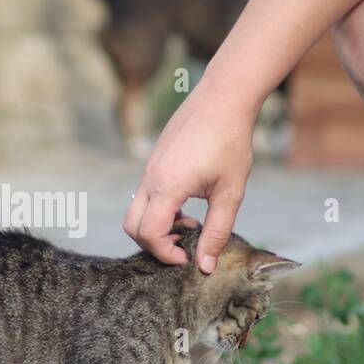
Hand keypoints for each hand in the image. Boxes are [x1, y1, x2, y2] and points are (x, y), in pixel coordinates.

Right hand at [123, 83, 254, 270]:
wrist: (223, 98)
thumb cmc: (231, 141)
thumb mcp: (230, 191)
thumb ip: (217, 231)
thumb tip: (204, 266)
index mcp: (168, 186)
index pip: (149, 233)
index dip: (165, 253)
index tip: (188, 256)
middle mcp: (151, 178)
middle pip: (132, 226)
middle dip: (154, 244)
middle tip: (184, 244)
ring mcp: (149, 168)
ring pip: (136, 210)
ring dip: (157, 226)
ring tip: (189, 222)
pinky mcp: (154, 162)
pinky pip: (144, 195)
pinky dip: (159, 210)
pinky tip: (187, 204)